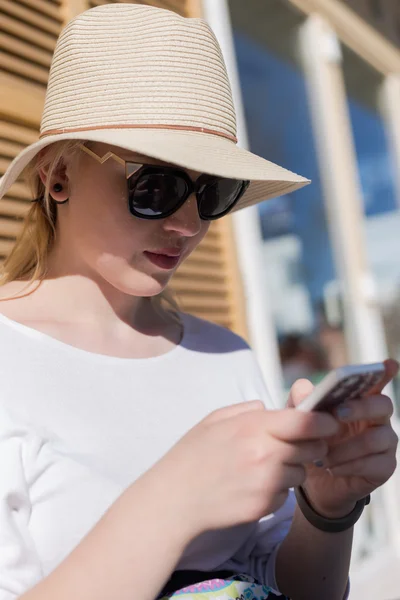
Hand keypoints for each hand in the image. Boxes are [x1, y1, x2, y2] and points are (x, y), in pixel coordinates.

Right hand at [152, 400, 338, 539]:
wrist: (174, 499)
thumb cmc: (192, 455)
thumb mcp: (214, 420)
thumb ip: (246, 410)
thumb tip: (270, 408)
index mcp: (253, 427)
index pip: (306, 421)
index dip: (324, 421)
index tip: (329, 421)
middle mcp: (265, 454)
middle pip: (312, 447)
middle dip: (311, 444)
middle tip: (297, 444)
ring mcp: (266, 483)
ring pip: (301, 472)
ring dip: (292, 468)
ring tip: (264, 467)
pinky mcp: (265, 506)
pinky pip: (285, 494)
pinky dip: (276, 489)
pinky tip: (252, 486)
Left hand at [288, 359, 398, 517]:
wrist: (310, 479)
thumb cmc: (310, 440)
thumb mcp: (299, 417)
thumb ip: (302, 399)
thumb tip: (306, 390)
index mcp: (359, 400)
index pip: (375, 382)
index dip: (384, 373)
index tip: (388, 364)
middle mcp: (377, 418)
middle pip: (382, 404)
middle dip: (360, 407)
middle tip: (337, 413)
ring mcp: (385, 443)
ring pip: (377, 438)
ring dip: (347, 447)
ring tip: (324, 456)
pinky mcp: (384, 467)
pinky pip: (374, 463)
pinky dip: (349, 465)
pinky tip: (332, 468)